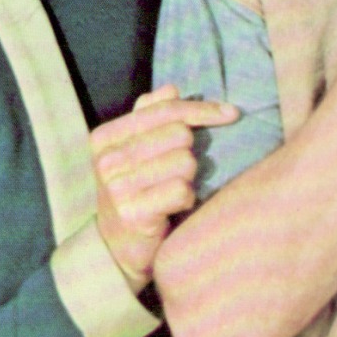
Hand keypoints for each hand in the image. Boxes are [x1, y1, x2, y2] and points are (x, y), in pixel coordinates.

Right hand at [90, 84, 237, 290]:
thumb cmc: (134, 191)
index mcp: (105, 137)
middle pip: (180, 135)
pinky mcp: (133, 215)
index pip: (166, 109)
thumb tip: (171, 88)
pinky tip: (174, 207)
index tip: (231, 114)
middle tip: (178, 171)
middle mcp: (107, 160)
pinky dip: (187, 199)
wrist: (118, 248)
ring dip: (189, 177)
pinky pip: (182, 191)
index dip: (203, 110)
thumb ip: (151, 115)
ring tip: (172, 189)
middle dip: (190, 152)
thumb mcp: (135, 149)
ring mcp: (117, 189)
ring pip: (185, 162)